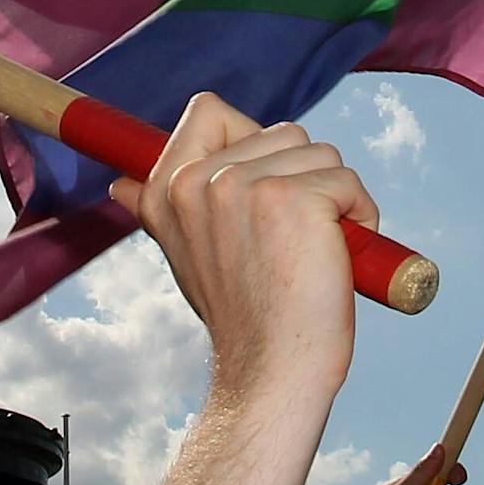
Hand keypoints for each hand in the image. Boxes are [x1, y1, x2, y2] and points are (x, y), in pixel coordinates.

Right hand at [108, 91, 378, 405]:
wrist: (271, 373)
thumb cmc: (239, 316)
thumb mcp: (183, 253)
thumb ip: (160, 209)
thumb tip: (121, 184)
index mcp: (166, 190)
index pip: (208, 111)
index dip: (247, 138)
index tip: (261, 186)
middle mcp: (198, 181)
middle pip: (281, 132)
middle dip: (305, 177)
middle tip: (297, 235)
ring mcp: (244, 187)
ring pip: (319, 152)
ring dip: (336, 193)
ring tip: (320, 244)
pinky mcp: (293, 200)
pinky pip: (346, 180)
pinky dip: (362, 213)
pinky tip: (346, 251)